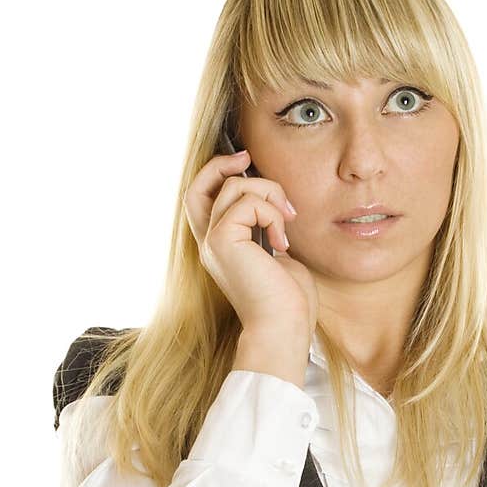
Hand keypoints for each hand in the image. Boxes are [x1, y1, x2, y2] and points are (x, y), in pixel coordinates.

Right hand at [185, 149, 318, 335]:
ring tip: (286, 221)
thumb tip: (275, 203)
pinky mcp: (223, 241)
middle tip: (249, 158)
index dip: (217, 173)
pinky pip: (248, 203)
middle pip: (198, 186)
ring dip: (269, 193)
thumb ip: (267, 227)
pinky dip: (272, 214)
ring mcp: (213, 242)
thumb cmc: (287, 301)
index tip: (247, 162)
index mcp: (220, 246)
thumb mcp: (277, 254)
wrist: (282, 329)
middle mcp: (209, 243)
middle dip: (223, 164)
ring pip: (233, 187)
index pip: (201, 198)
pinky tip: (282, 242)